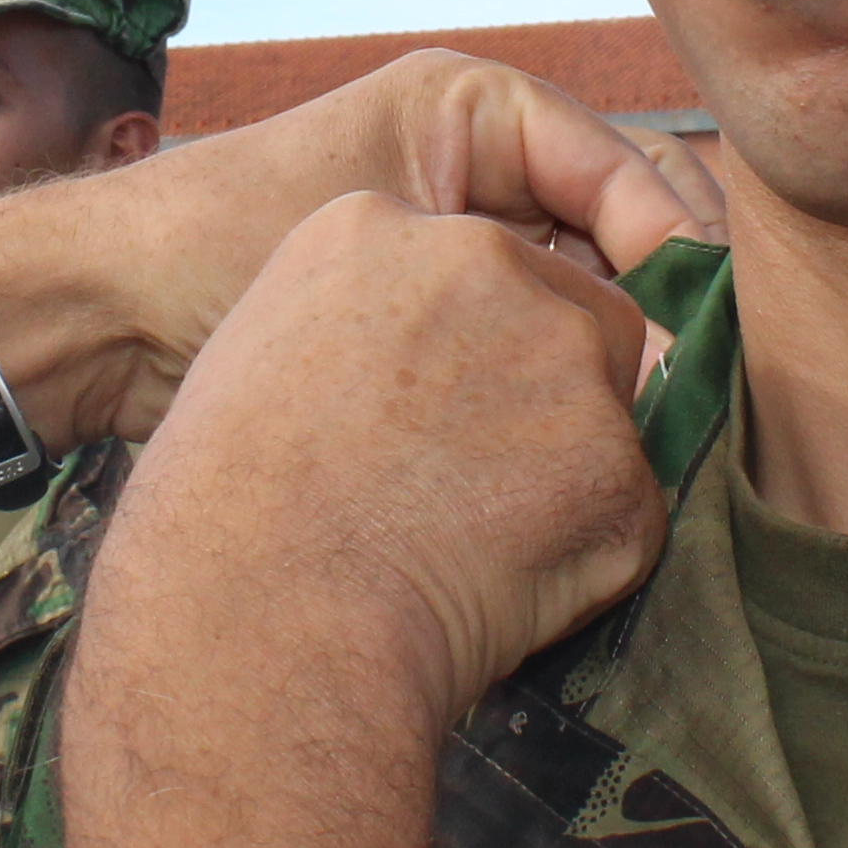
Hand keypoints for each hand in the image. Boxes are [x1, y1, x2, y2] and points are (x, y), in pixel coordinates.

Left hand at [0, 50, 724, 448]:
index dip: (680, 258)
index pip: (631, 170)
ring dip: (624, 363)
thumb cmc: (213, 249)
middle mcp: (485, 168)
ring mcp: (469, 248)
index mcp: (476, 107)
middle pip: (629, 236)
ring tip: (657, 435)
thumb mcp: (379, 241)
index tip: (695, 349)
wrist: (96, 320)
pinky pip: (535, 352)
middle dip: (666, 314)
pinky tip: (592, 452)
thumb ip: (530, 286)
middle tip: (698, 402)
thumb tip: (660, 354)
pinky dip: (566, 394)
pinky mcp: (445, 326)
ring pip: (593, 304)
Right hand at [78, 192, 665, 733]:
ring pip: (606, 409)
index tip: (420, 420)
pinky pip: (624, 509)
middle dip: (541, 393)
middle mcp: (484, 261)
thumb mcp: (255, 364)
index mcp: (376, 228)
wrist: (263, 619)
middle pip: (567, 311)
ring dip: (566, 472)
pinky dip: (583, 556)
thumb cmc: (223, 518)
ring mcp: (562, 355)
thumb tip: (418, 381)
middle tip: (463, 485)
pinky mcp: (616, 458)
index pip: (472, 270)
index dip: (458, 354)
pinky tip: (496, 588)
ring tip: (467, 545)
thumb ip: (359, 335)